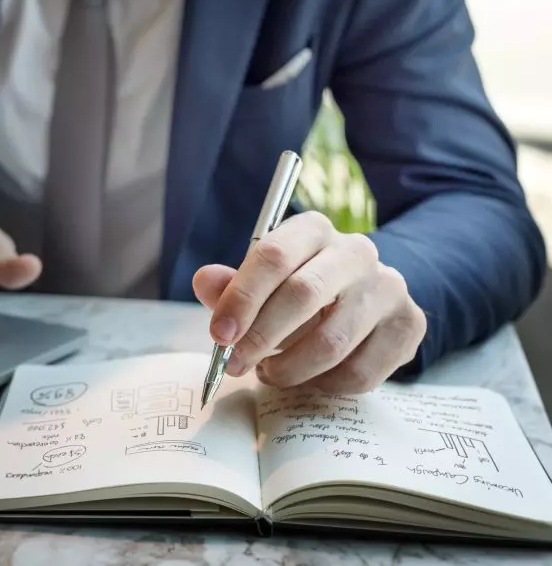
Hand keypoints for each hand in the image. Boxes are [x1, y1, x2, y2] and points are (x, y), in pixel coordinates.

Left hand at [192, 211, 425, 393]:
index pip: (273, 256)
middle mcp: (357, 251)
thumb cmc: (298, 291)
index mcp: (313, 230)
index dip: (241, 299)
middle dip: (261, 337)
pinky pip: (360, 372)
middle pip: (303, 294)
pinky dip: (325, 385)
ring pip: (332, 342)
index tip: (219, 335)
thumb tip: (205, 282)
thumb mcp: (262, 283)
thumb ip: (231, 286)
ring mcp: (389, 287)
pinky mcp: (410, 324)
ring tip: (270, 372)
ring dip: (291, 368)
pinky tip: (311, 378)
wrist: (363, 300)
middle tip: (235, 365)